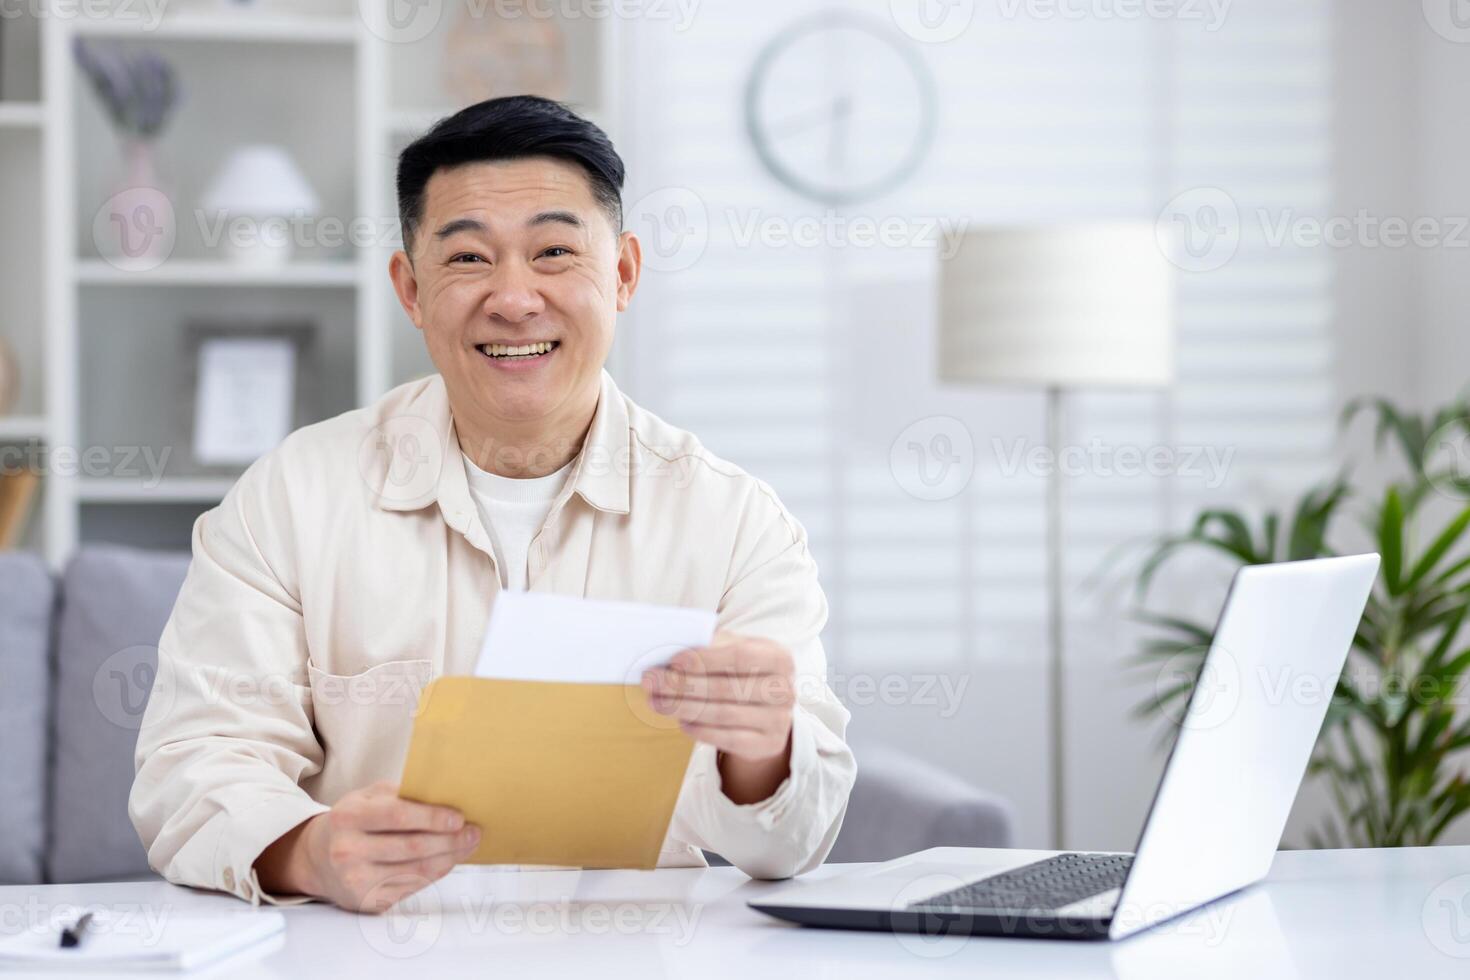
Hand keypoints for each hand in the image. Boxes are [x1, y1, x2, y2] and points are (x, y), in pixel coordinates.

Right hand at [254, 780, 479, 912]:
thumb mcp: (366, 798)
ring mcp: (356, 880)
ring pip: (416, 870)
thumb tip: (445, 794)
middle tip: (473, 832)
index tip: (459, 817)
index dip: (432, 817)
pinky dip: (435, 873)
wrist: (317, 859)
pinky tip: (448, 861)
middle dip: (450, 840)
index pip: (398, 816)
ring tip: (468, 844)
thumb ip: (399, 794)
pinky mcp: (367, 901)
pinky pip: (411, 887)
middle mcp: (348, 851)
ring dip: (449, 857)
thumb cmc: (352, 821)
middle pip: (412, 847)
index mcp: (348, 817)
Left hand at [642, 633, 794, 802]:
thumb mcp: (734, 652)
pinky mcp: (768, 745)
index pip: (741, 656)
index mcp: (779, 658)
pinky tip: (681, 721)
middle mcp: (785, 689)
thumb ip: (710, 646)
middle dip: (683, 684)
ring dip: (683, 707)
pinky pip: (728, 738)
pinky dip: (701, 730)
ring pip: (723, 714)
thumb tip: (672, 648)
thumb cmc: (742, 673)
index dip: (706, 659)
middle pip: (727, 688)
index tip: (673, 660)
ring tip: (656, 701)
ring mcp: (779, 720)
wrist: (767, 712)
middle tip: (651, 680)